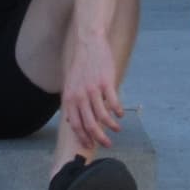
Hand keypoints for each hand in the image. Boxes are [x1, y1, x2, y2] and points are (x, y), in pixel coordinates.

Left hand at [60, 31, 124, 151]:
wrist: (88, 44)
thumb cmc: (80, 65)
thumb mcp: (69, 85)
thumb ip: (70, 103)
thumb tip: (70, 121)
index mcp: (70, 98)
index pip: (76, 124)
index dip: (84, 137)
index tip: (91, 145)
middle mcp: (80, 96)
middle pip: (90, 124)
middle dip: (99, 138)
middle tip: (108, 144)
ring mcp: (93, 90)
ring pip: (103, 116)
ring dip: (111, 126)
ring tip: (117, 129)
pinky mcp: (106, 82)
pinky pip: (113, 102)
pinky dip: (118, 112)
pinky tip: (120, 115)